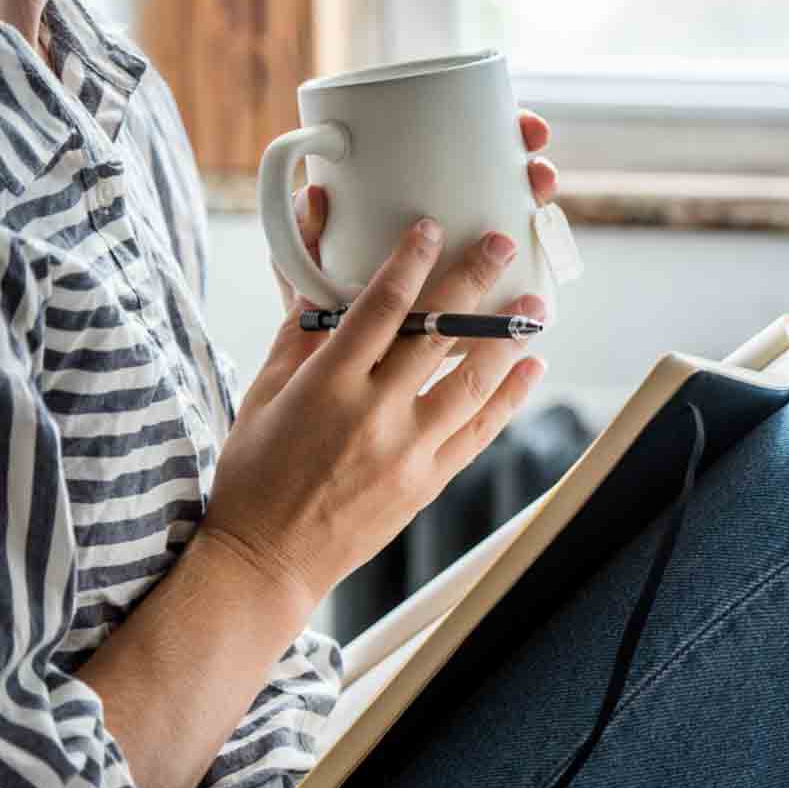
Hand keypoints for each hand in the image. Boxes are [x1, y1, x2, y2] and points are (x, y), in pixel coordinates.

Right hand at [210, 112, 560, 606]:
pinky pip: (481, 431)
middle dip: (476, 282)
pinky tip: (530, 367)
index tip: (432, 229)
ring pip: (473, 381)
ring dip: (508, 337)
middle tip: (504, 246)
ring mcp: (408, 451)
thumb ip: (299, 332)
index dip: (411, 261)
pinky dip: (510, 397)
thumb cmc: (255, 472)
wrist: (268, 559)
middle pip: (438, 333)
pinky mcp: (428, 483)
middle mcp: (373, 413)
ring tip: (533, 306)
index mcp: (326, 384)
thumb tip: (318, 272)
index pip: (381, 307)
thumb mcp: (262, 392)